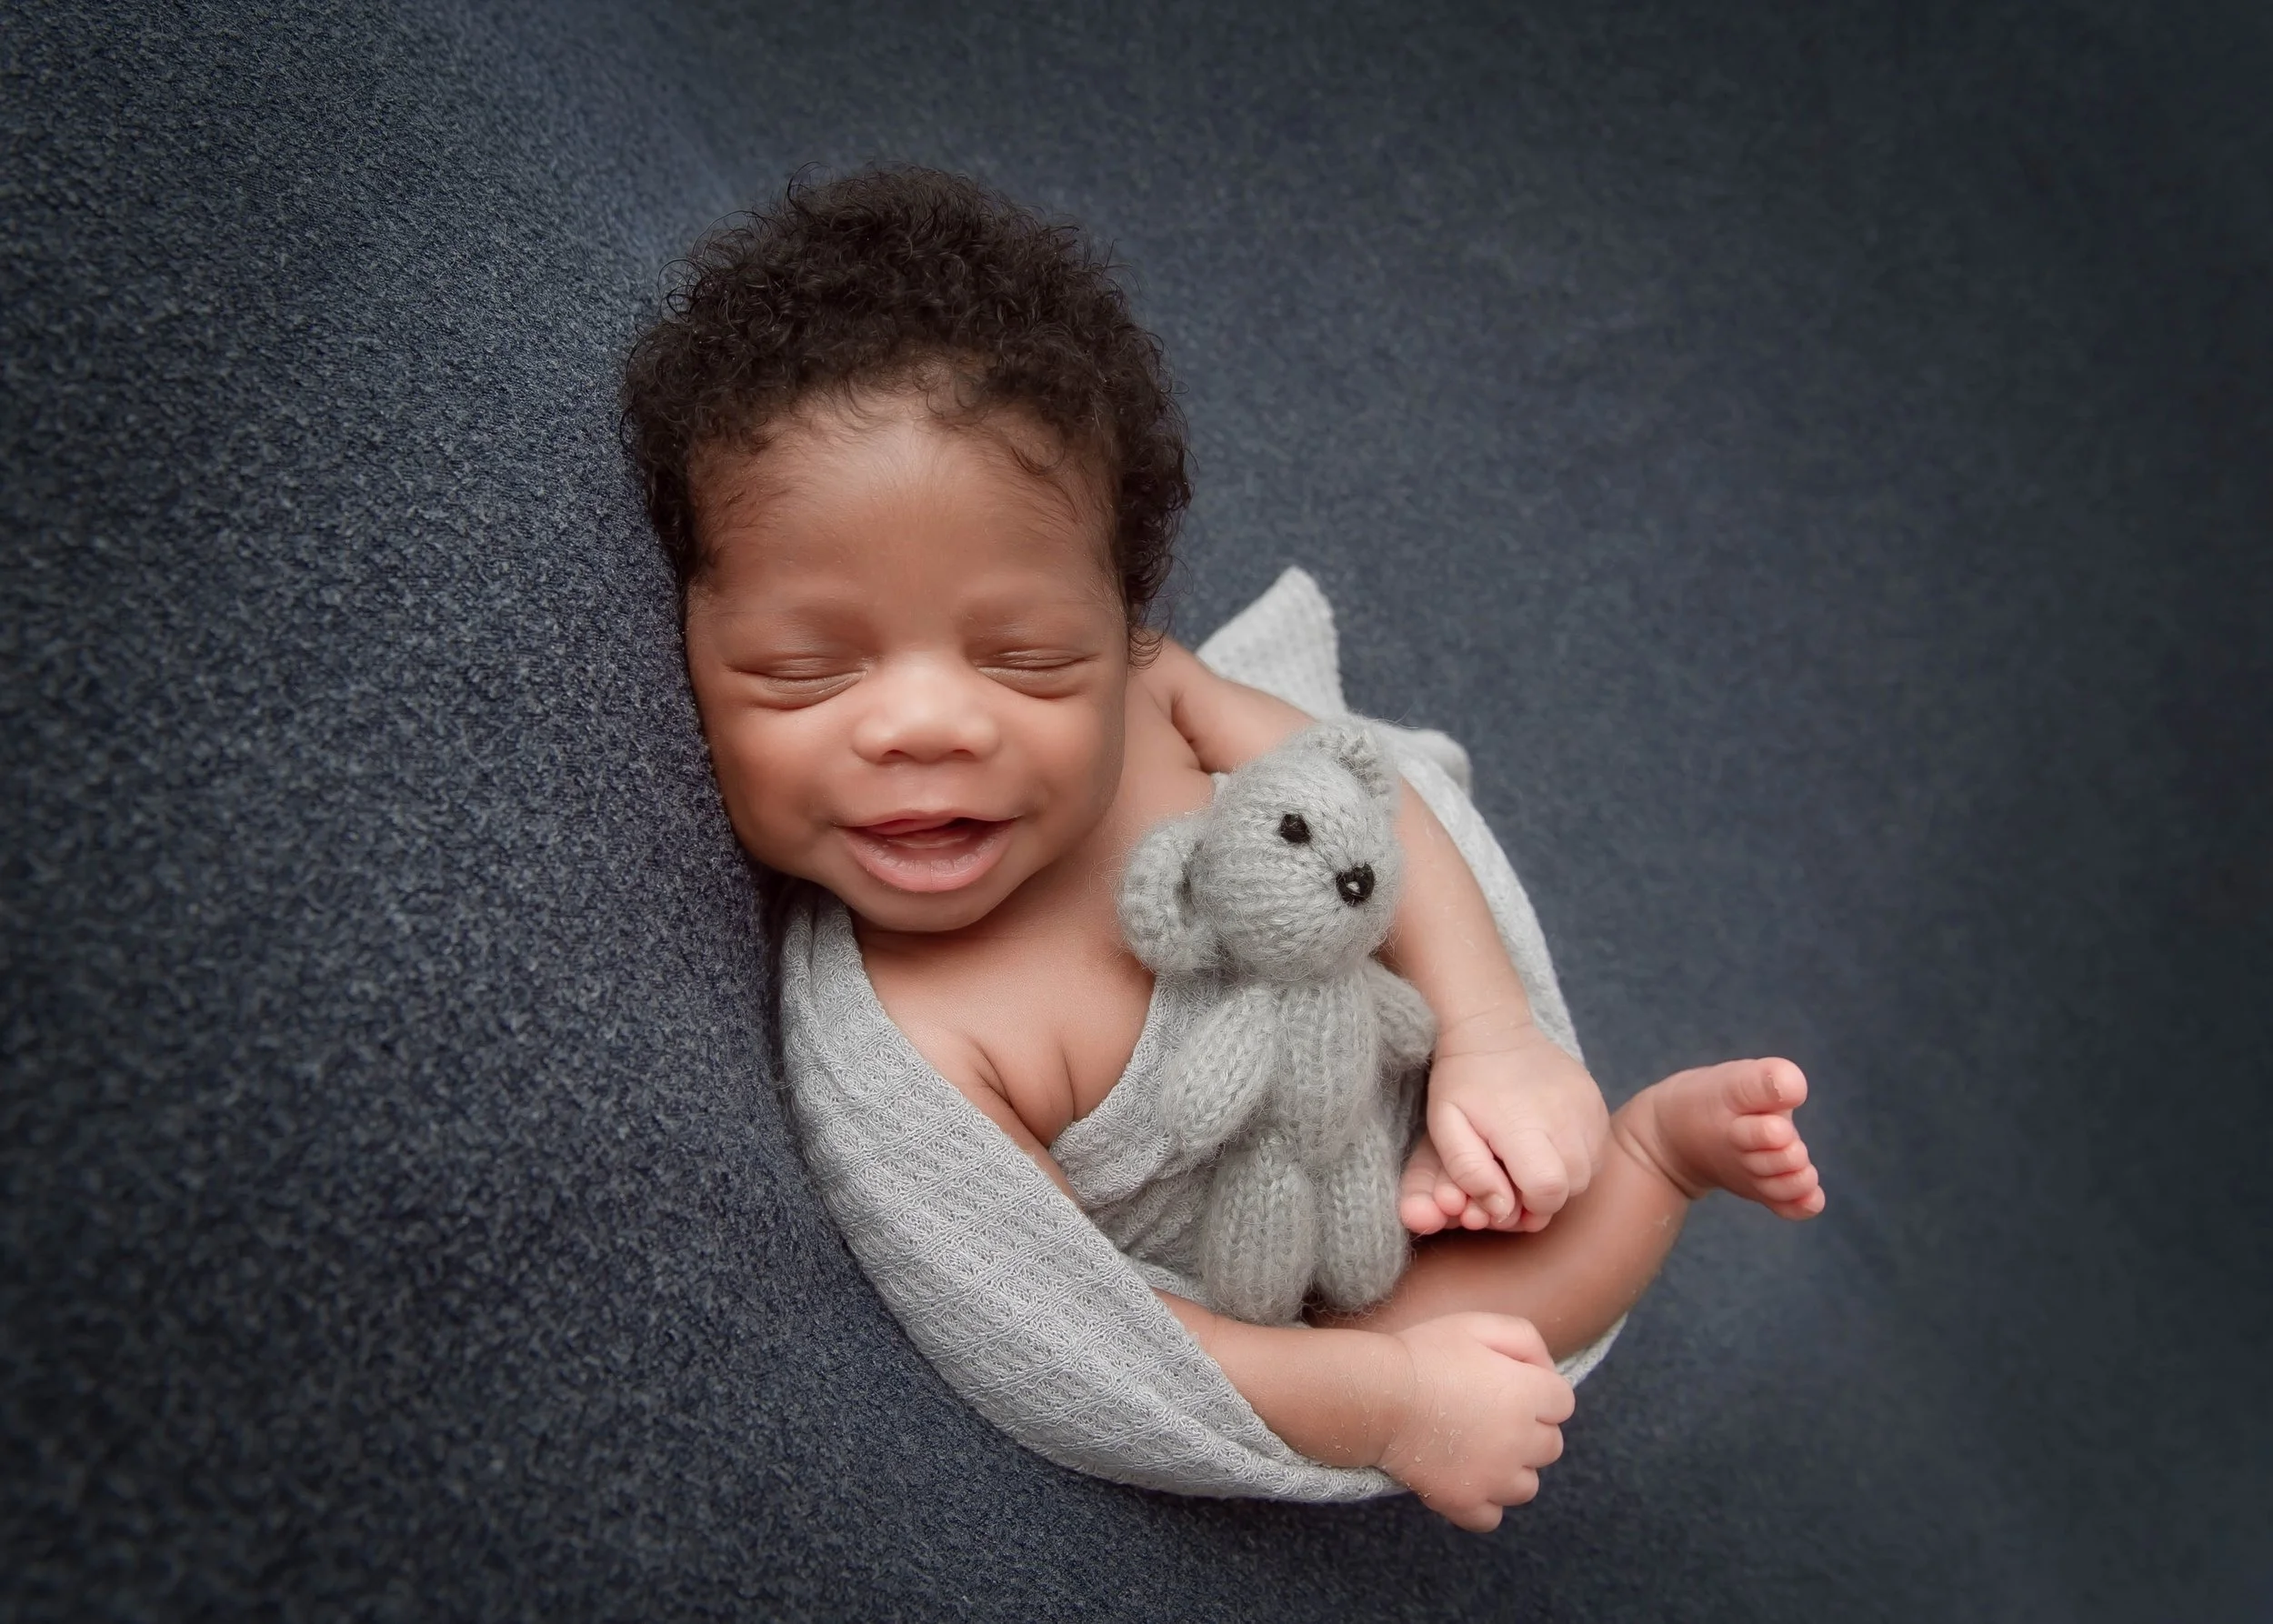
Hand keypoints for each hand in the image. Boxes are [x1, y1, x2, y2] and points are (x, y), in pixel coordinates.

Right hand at [1378, 1313, 1574, 1530]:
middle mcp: (1520, 1441)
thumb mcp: (1477, 1324)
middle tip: (1491, 1416)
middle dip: (1529, 1430)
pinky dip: (1483, 1503)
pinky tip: (1465, 1479)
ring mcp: (1494, 1477)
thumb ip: (1526, 1340)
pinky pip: (1492, 1517)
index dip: (1537, 1391)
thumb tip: (1546, 1370)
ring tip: (1478, 1449)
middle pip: (1551, 1446)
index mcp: (1528, 1394)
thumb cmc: (1424, 1353)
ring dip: (1511, 1469)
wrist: (1376, 1394)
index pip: (1563, 1403)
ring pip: (1527, 1486)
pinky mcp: (1464, 1502)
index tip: (1508, 1385)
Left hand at [1402, 1021, 1608, 1233]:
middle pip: (1574, 1185)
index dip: (1529, 1205)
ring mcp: (1588, 1105)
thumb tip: (1501, 1210)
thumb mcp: (1446, 1127)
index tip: (1509, 1192)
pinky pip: (1599, 1148)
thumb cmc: (1462, 1082)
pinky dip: (1579, 1156)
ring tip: (1532, 1156)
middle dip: (1546, 1194)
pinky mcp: (1598, 1099)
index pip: (1548, 1191)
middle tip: (1517, 1175)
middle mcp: (1565, 1116)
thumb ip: (1469, 1172)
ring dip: (1564, 1176)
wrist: (1491, 1029)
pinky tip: (1550, 1141)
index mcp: (1522, 1124)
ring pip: (1590, 1170)